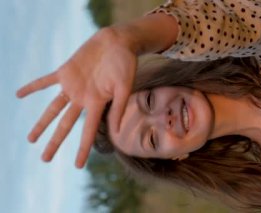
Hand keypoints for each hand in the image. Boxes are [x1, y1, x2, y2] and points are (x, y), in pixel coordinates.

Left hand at [16, 28, 136, 167]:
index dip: (82, 149)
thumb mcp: (124, 87)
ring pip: (53, 108)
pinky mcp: (66, 71)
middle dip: (55, 142)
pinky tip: (19, 94)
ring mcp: (73, 86)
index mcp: (97, 104)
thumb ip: (118, 108)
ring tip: (31, 139)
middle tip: (45, 159)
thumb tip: (114, 132)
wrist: (117, 42)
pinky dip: (33, 87)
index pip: (88, 131)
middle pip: (65, 125)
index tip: (78, 166)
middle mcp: (83, 98)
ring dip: (42, 123)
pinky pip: (46, 81)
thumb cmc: (125, 64)